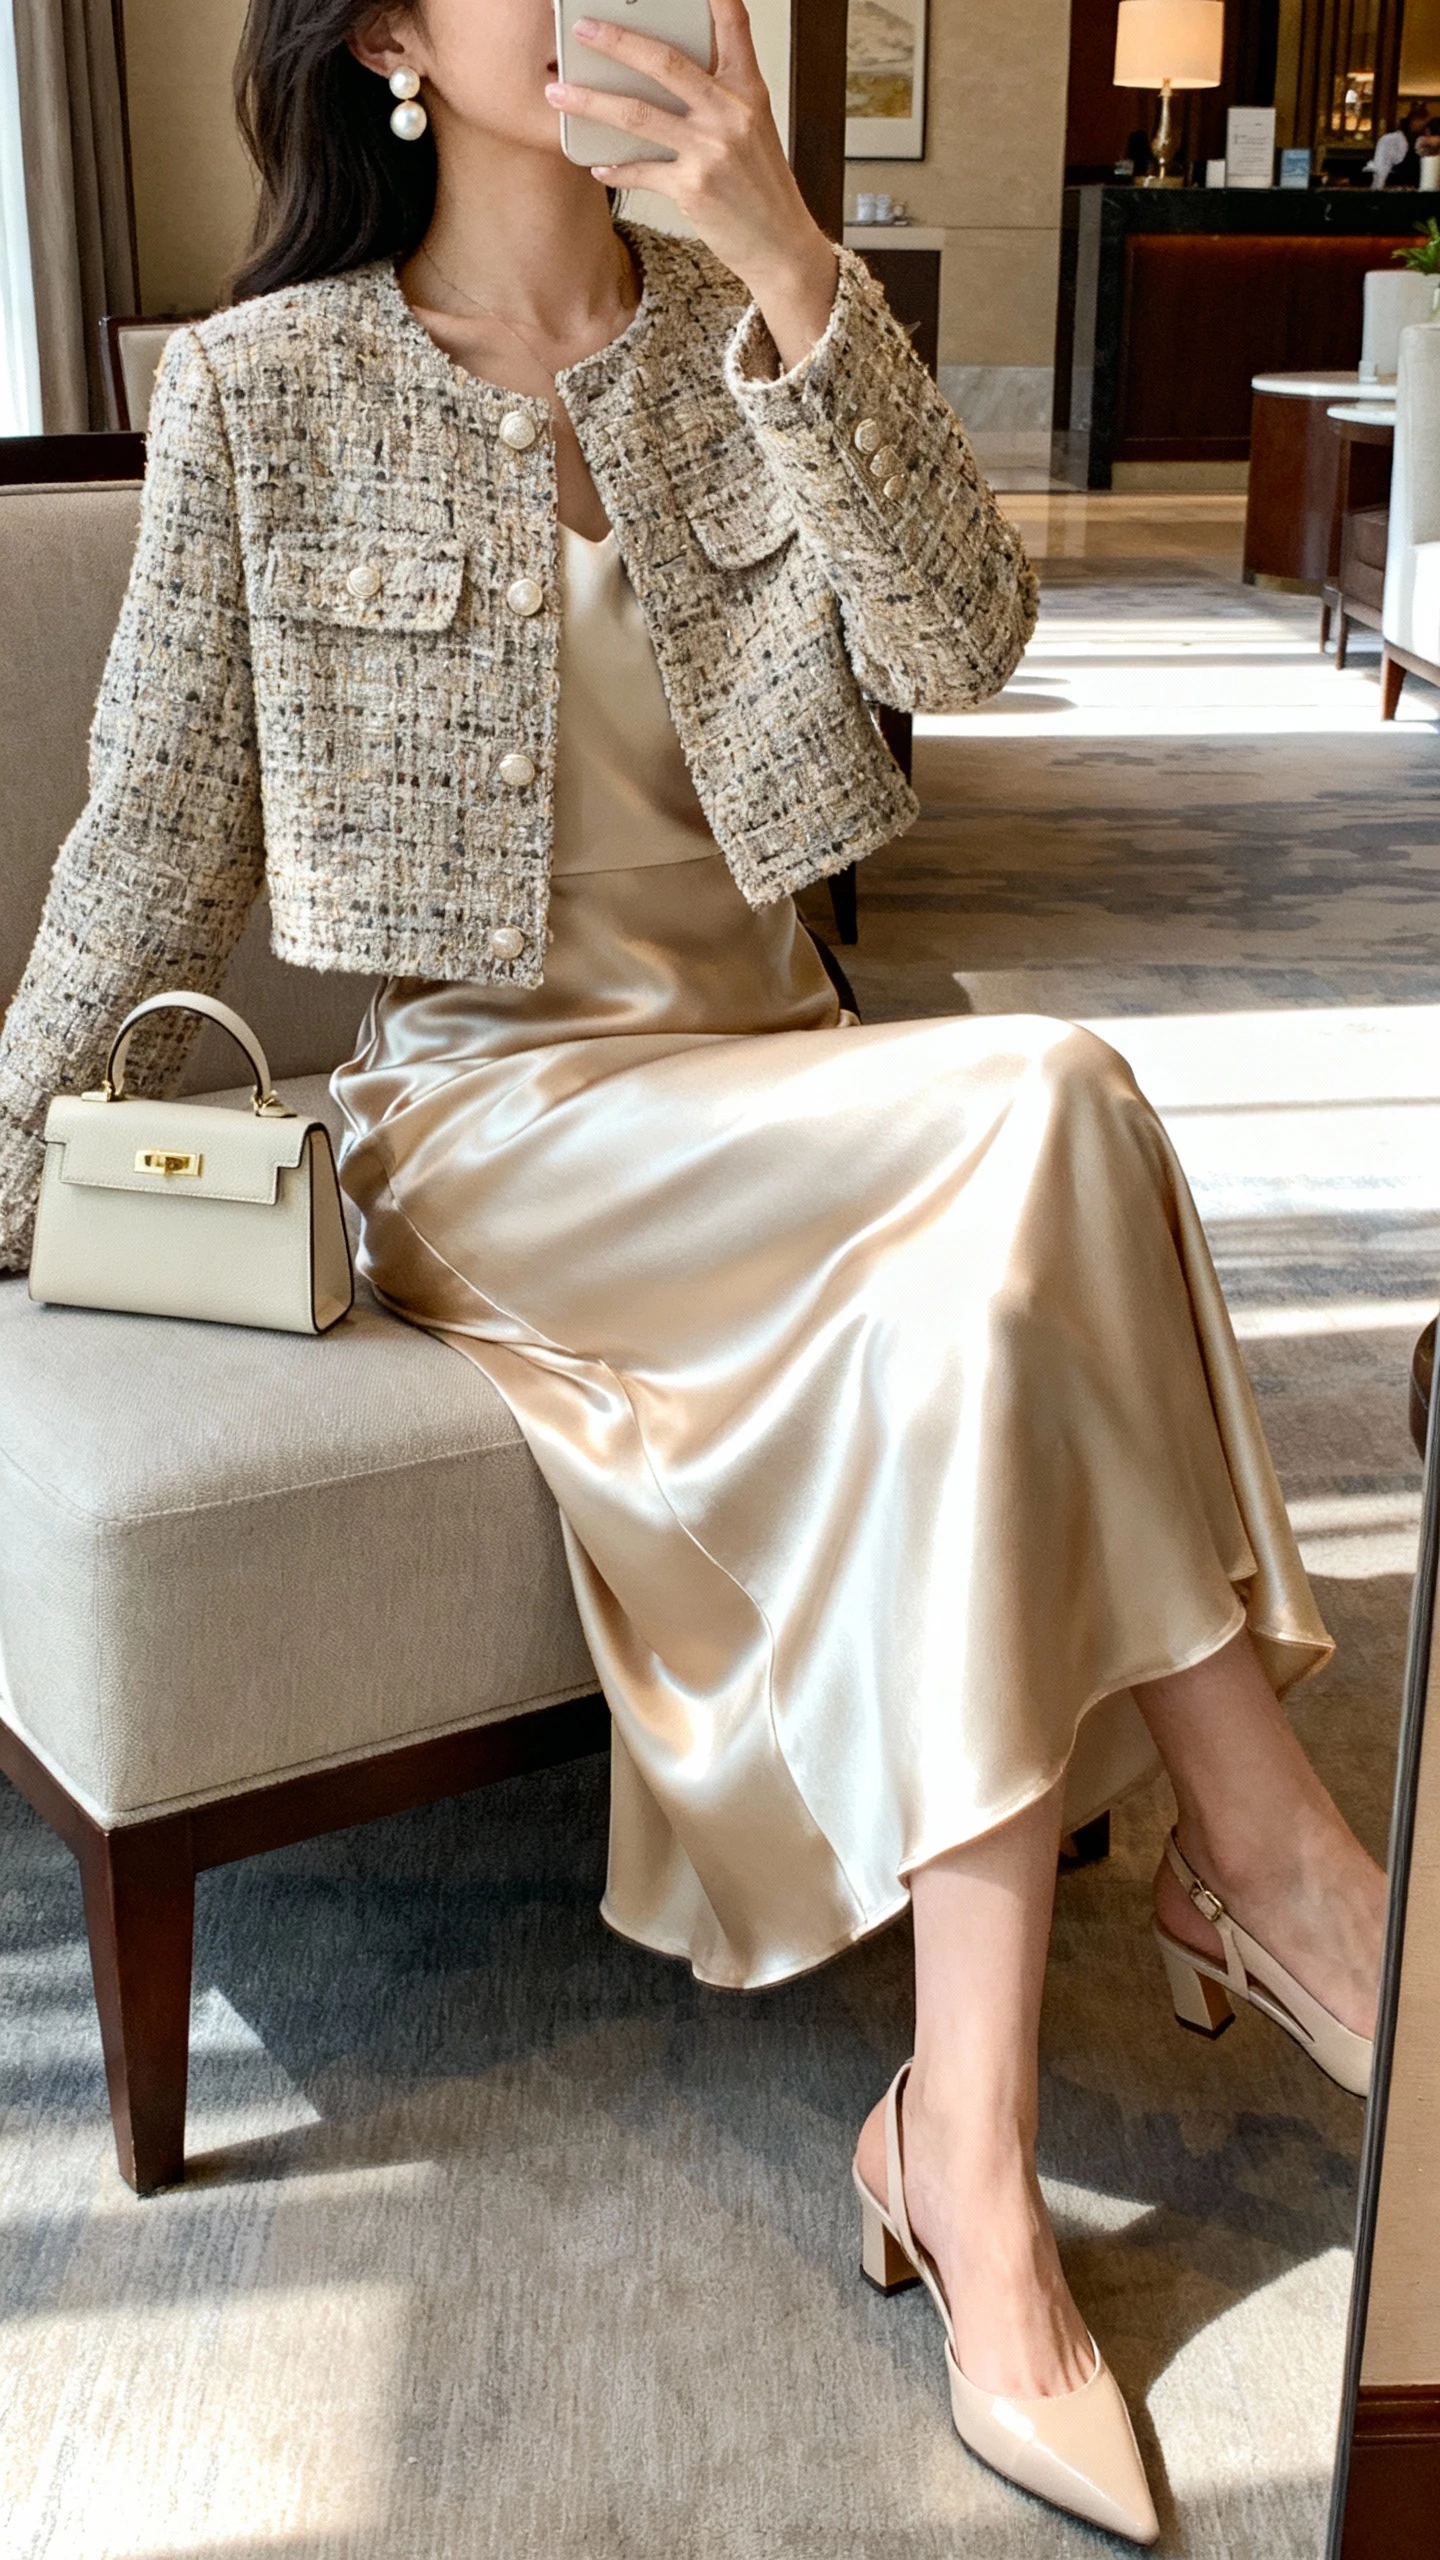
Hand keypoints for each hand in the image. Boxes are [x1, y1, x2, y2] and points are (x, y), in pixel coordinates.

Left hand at [545, 0, 837, 370]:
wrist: (780, 244)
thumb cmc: (761, 185)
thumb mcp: (754, 126)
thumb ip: (719, 92)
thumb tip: (667, 68)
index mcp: (747, 90)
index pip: (733, 25)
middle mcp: (730, 113)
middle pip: (664, 62)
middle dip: (616, 40)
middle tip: (581, 28)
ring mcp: (711, 150)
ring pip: (638, 114)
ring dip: (590, 101)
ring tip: (557, 92)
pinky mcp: (693, 188)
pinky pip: (640, 170)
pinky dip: (614, 167)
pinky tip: (597, 164)